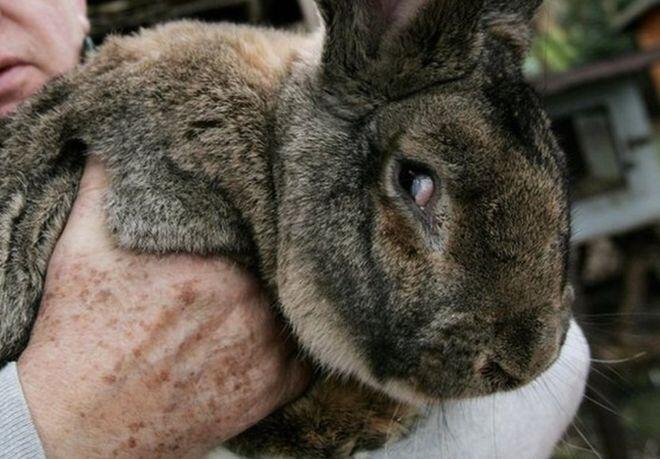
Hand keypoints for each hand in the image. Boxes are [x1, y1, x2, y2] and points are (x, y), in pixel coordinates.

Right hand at [17, 157, 308, 457]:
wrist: (80, 421)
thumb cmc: (79, 336)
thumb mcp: (81, 249)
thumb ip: (107, 188)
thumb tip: (121, 145)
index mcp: (214, 265)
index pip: (261, 225)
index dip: (257, 222)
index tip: (250, 223)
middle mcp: (248, 306)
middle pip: (279, 265)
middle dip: (267, 261)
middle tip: (249, 265)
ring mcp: (265, 350)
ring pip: (293, 304)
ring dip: (281, 300)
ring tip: (254, 300)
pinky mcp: (272, 389)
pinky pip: (305, 355)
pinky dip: (291, 345)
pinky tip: (264, 338)